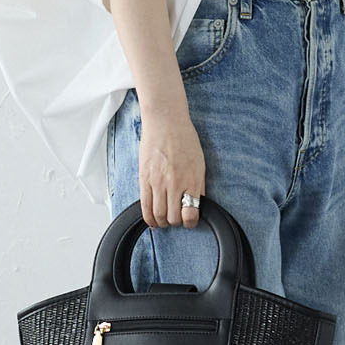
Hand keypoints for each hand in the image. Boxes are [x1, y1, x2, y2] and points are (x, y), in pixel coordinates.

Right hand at [138, 111, 206, 227]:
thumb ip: (199, 185)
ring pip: (158, 215)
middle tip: (176, 218)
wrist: (166, 122)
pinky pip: (145, 206)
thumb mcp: (199, 163)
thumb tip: (198, 203)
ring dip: (162, 222)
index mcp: (192, 180)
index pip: (191, 213)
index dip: (190, 222)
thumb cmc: (184, 139)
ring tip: (164, 220)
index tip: (190, 220)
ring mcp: (158, 182)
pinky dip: (149, 218)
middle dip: (176, 222)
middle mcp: (175, 183)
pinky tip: (152, 220)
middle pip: (173, 218)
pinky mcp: (144, 178)